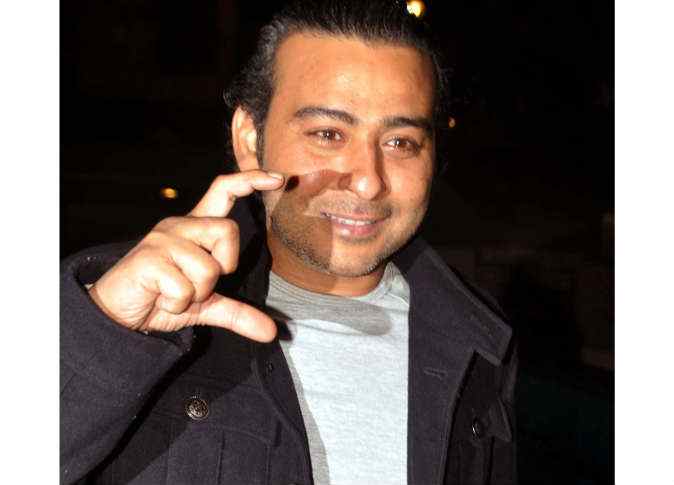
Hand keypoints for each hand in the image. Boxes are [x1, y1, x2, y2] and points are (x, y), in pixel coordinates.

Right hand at [88, 169, 283, 341]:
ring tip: (173, 293)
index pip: (224, 190)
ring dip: (197, 293)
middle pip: (228, 231)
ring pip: (209, 267)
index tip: (278, 178)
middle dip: (223, 265)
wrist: (117, 315)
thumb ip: (239, 313)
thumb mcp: (205, 306)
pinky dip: (177, 304)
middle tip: (198, 283)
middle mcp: (180, 226)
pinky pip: (185, 288)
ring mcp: (163, 240)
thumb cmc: (161, 299)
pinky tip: (159, 299)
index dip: (251, 181)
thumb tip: (271, 332)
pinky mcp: (148, 259)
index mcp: (195, 228)